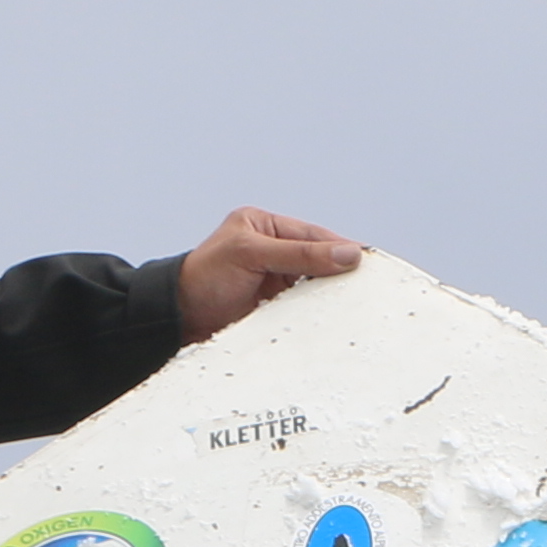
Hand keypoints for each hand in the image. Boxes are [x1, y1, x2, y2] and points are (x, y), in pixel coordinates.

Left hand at [177, 206, 365, 342]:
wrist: (178, 319)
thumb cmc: (203, 278)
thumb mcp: (250, 254)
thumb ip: (298, 254)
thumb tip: (347, 253)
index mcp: (266, 227)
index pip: (314, 235)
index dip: (341, 247)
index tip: (366, 261)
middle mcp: (274, 251)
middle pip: (320, 260)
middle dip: (340, 272)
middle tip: (368, 285)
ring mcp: (276, 281)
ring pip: (315, 286)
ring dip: (330, 295)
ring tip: (354, 304)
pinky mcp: (275, 308)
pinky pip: (305, 308)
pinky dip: (318, 313)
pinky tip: (333, 319)